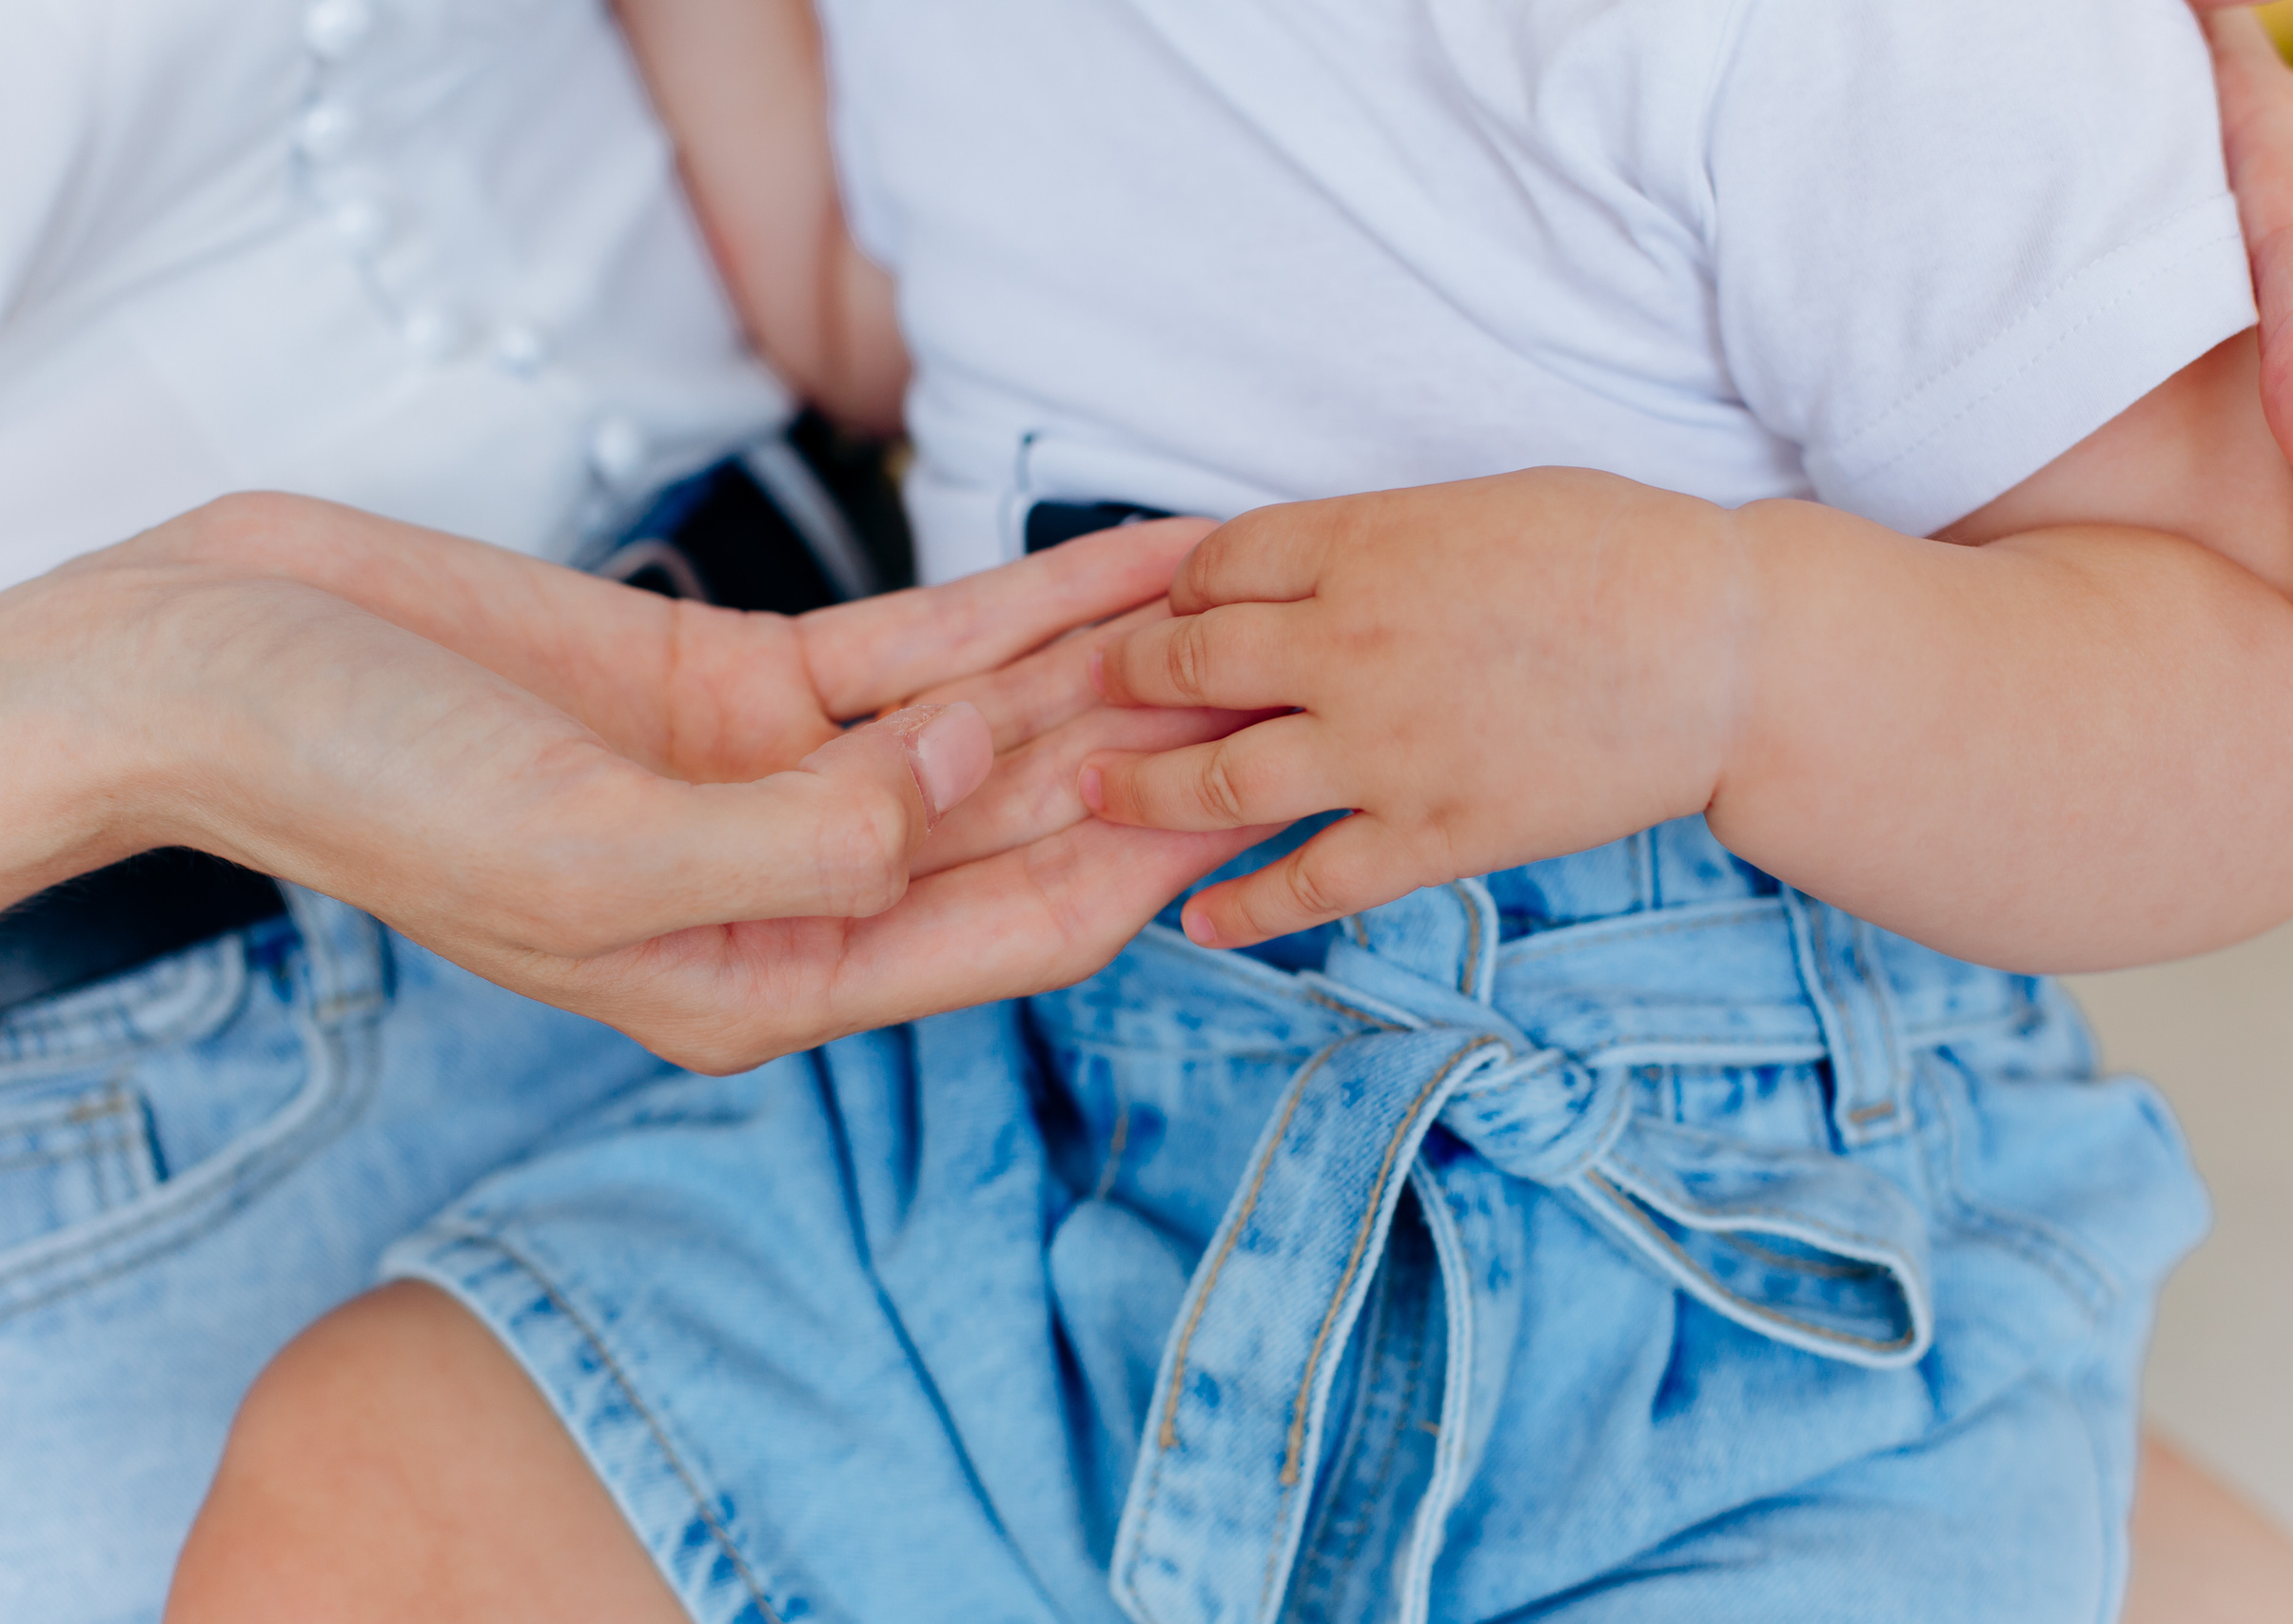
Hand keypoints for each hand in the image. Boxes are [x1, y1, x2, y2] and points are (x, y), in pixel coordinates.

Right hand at [4, 498, 1258, 1068]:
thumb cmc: (377, 791)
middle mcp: (797, 887)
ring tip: (1241, 609)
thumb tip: (958, 792)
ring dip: (1110, 670)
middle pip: (1022, 827)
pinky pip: (917, 645)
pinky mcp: (747, 680)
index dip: (1142, 870)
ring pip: (988, 726)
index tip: (1258, 807)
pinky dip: (1017, 605)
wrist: (237, 663)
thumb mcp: (589, 855)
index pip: (1010, 933)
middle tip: (1286, 686)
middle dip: (1152, 761)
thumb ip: (793, 847)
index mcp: (770, 978)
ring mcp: (778, 780)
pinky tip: (1113, 565)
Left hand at [1080, 470, 1738, 947]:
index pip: (1214, 564)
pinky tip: (1194, 924)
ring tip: (1091, 795)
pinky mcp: (1431, 835)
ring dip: (1139, 789)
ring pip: (1216, 778)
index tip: (1166, 609)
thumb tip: (1303, 562)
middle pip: (1186, 663)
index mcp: (1362, 545)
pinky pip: (1309, 880)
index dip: (1174, 588)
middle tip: (1087, 696)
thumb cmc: (1618, 553)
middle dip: (1124, 680)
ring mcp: (1384, 750)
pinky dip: (1242, 908)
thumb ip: (1376, 537)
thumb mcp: (1477, 505)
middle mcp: (1348, 645)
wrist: (1723, 652)